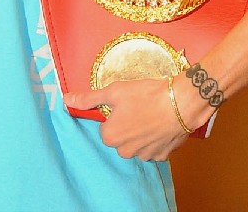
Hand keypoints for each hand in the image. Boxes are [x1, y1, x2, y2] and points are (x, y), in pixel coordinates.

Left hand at [64, 77, 191, 160]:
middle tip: (137, 110)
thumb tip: (66, 100)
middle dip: (125, 128)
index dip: (113, 116)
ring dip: (140, 135)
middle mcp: (125, 151)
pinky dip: (154, 140)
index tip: (123, 107)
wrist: (180, 104)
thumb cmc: (144, 95)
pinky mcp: (163, 156)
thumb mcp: (112, 92)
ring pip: (136, 146)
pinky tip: (160, 126)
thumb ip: (88, 99)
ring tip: (149, 116)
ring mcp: (145, 155)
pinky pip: (153, 149)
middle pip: (120, 140)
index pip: (104, 129)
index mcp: (110, 137)